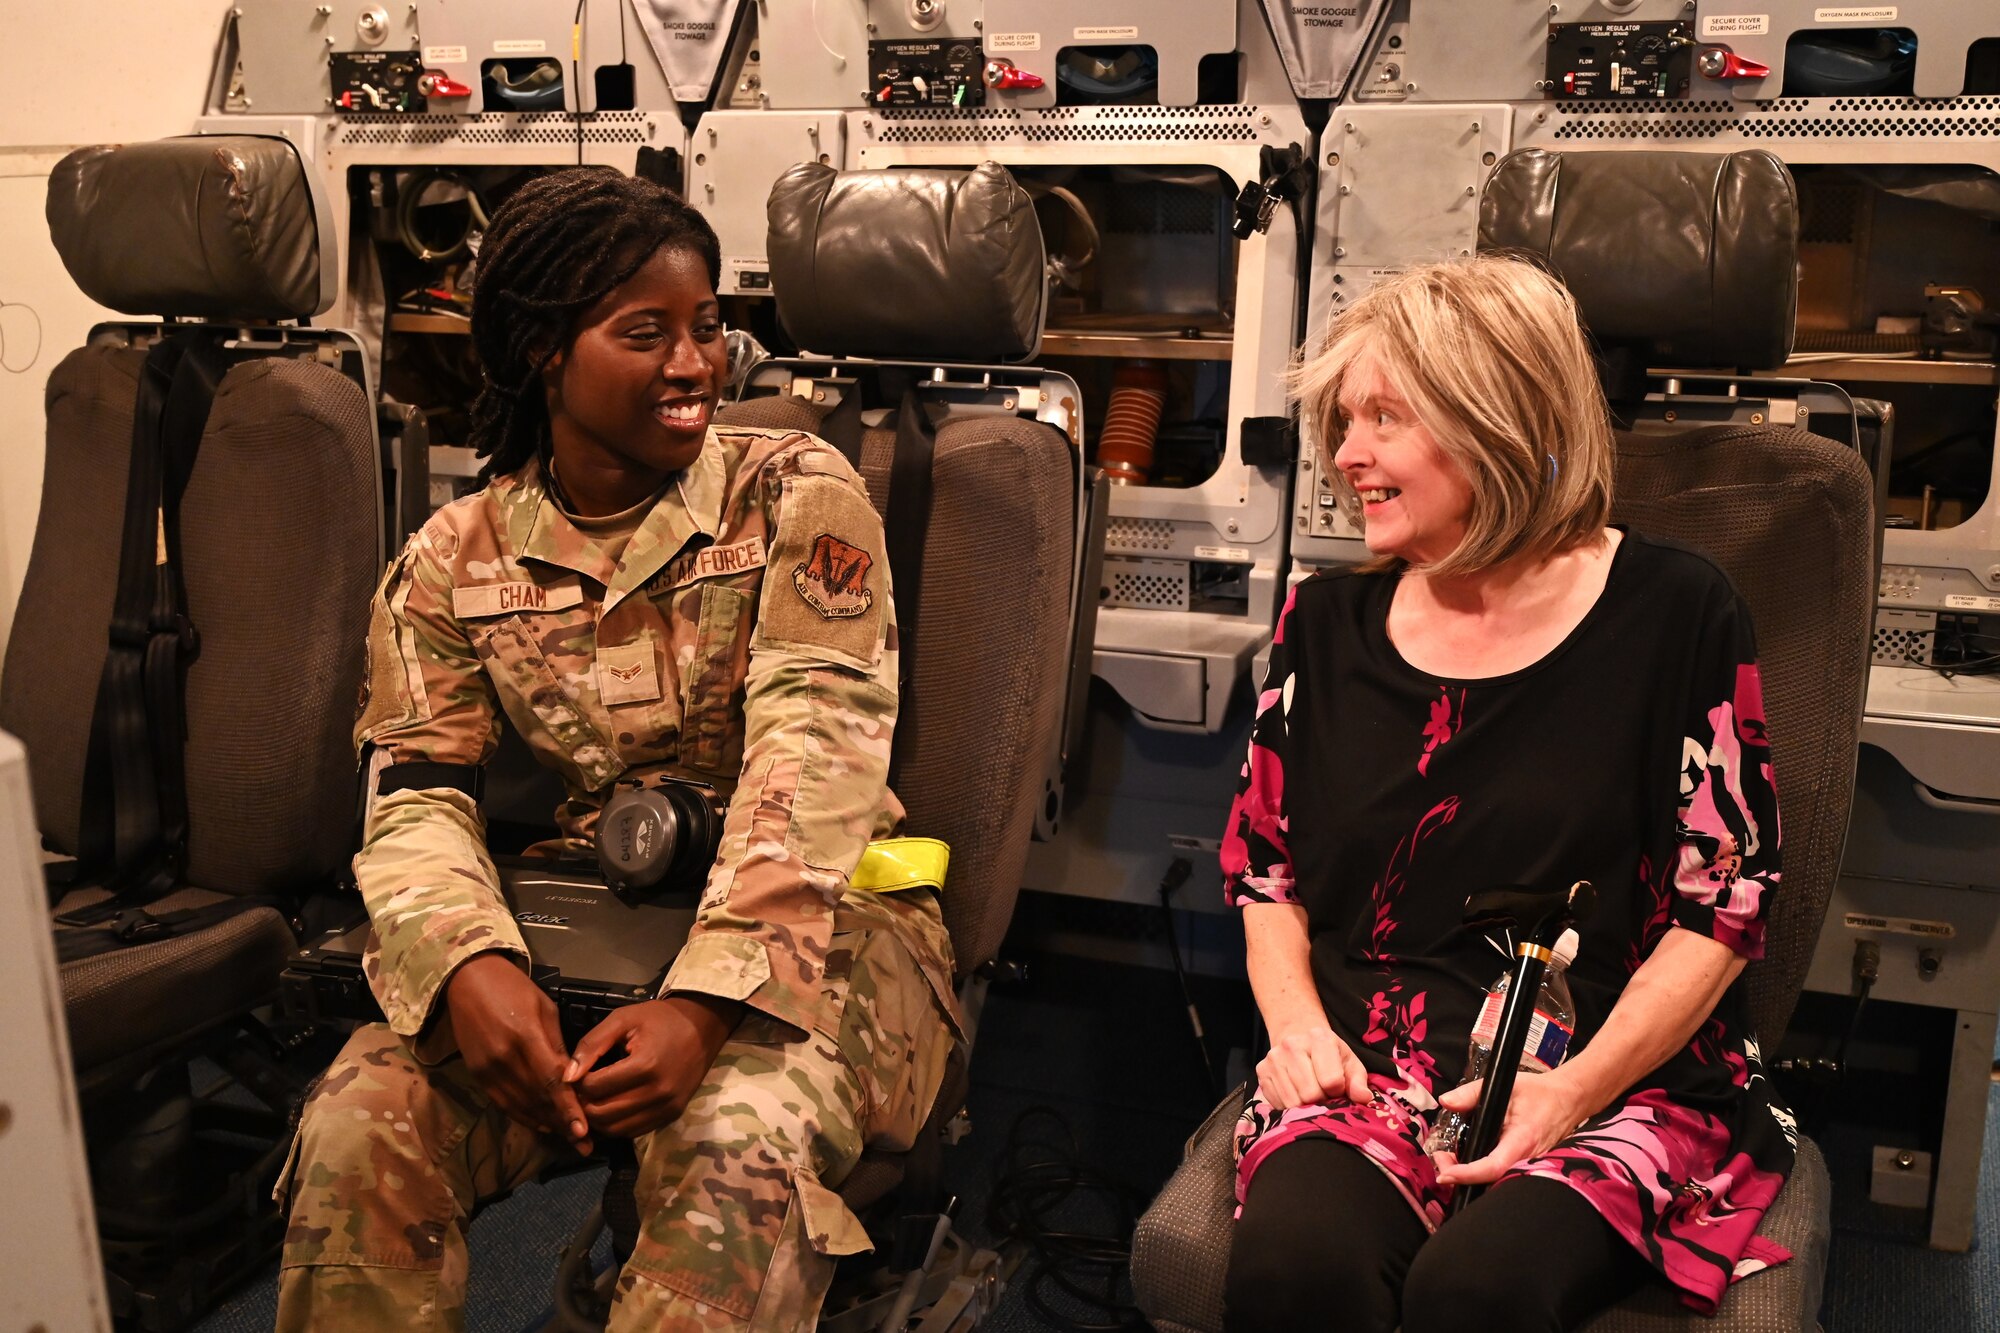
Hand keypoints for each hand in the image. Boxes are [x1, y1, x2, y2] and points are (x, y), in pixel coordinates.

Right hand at [444, 952, 591, 1151]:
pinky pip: (504, 1104)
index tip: (583, 1131)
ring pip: (521, 1107)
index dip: (567, 1109)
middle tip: (585, 1145)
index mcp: (525, 1037)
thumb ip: (556, 1046)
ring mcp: (488, 1071)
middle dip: (562, 1124)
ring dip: (546, 1125)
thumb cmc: (514, 988)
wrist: (467, 981)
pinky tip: (543, 1125)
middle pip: (537, 1100)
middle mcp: (504, 1059)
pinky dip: (524, 1117)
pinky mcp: (477, 1076)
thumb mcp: (545, 1010)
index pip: (550, 1082)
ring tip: (570, 1140)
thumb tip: (572, 1078)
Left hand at [565, 995, 741, 1138]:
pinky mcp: (671, 1116)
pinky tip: (612, 1106)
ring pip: (616, 1129)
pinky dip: (617, 1124)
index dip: (578, 1082)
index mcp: (646, 1065)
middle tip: (580, 1089)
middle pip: (604, 1114)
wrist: (703, 1027)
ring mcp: (667, 1108)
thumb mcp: (623, 1019)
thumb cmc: (660, 1019)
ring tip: (594, 1099)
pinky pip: (634, 1131)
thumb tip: (567, 1075)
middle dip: (585, 1104)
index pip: (596, 1088)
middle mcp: (658, 1093)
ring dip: (598, 1118)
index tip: (576, 1073)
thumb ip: (592, 1044)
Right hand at [1256, 1025, 1373, 1109]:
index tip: (1338, 1089)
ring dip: (1305, 1107)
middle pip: (1310, 1094)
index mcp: (1319, 1038)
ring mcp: (1273, 1058)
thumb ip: (1358, 1081)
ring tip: (1311, 1096)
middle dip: (1321, 1102)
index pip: (1331, 1081)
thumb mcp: (1349, 1062)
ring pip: (1292, 1102)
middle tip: (1324, 1096)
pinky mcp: (1261, 1071)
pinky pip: (1277, 1103)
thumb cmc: (1329, 1054)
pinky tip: (1296, 1095)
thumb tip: (1364, 1099)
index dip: (1339, 1092)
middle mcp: (1292, 1045)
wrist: (1298, 1035)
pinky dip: (1289, 1107)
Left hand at [1432, 1068, 1589, 1187]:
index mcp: (1522, 1140)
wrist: (1569, 1099)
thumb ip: (1473, 1093)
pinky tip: (1468, 1160)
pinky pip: (1505, 1175)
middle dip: (1462, 1177)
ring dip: (1471, 1175)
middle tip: (1440, 1160)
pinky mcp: (1528, 1166)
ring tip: (1449, 1160)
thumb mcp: (1506, 1085)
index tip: (1446, 1174)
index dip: (1468, 1174)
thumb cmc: (1539, 1093)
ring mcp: (1530, 1166)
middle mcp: (1528, 1160)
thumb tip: (1447, 1102)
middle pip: (1492, 1181)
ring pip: (1497, 1181)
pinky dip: (1483, 1171)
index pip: (1494, 1166)